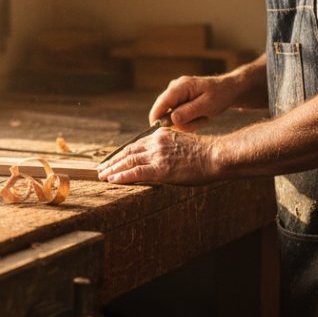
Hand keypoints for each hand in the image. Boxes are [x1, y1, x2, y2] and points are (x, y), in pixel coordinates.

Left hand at [96, 127, 217, 184]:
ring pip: (128, 162)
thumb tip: (161, 160)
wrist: (216, 155)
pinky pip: (136, 173)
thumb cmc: (205, 154)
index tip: (113, 160)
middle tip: (101, 168)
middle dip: (113, 161)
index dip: (122, 154)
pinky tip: (112, 180)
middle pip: (128, 152)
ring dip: (113, 169)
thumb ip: (168, 150)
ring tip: (102, 176)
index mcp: (161, 135)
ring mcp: (157, 155)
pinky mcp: (160, 169)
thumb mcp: (183, 145)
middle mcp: (156, 143)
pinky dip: (122, 176)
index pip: (135, 145)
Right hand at [150, 73, 245, 131]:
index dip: (157, 120)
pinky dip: (188, 120)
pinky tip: (200, 116)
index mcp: (179, 86)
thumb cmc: (220, 95)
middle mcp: (173, 88)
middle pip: (164, 112)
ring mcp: (175, 94)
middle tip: (200, 121)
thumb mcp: (207, 105)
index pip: (160, 104)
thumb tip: (171, 120)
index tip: (161, 134)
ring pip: (171, 117)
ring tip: (202, 117)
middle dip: (180, 122)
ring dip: (187, 122)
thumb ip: (188, 112)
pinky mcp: (178, 101)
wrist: (228, 90)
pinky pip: (177, 116)